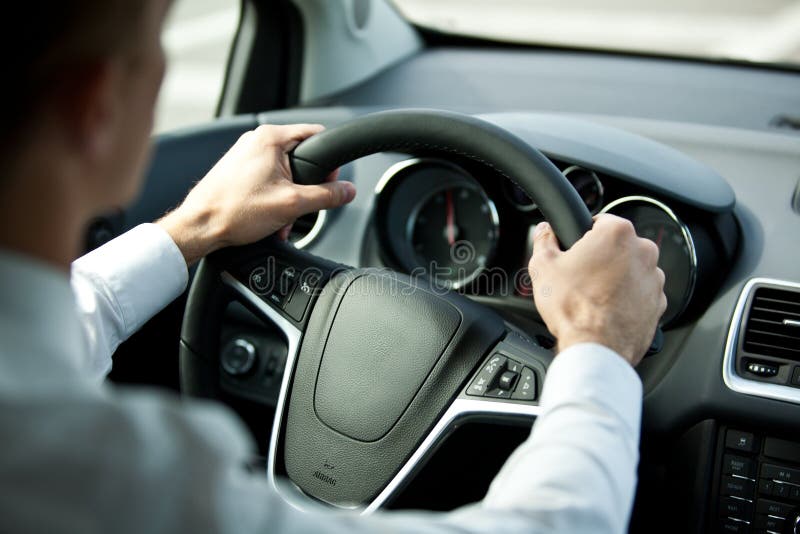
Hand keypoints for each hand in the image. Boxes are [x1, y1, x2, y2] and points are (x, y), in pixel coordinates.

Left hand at [157, 124, 355, 264]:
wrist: (200, 226)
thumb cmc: (234, 211)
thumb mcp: (293, 204)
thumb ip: (326, 196)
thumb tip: (348, 191)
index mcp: (270, 138)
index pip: (316, 134)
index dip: (329, 161)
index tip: (330, 181)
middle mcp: (256, 141)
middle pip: (301, 157)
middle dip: (306, 186)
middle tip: (302, 207)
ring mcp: (245, 155)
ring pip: (284, 172)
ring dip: (290, 197)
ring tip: (282, 218)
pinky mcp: (238, 170)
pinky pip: (268, 179)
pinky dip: (274, 198)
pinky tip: (270, 217)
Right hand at [529, 215, 666, 365]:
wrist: (596, 348)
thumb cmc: (573, 307)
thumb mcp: (543, 267)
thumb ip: (543, 241)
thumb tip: (543, 231)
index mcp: (617, 233)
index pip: (600, 221)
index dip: (582, 236)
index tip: (574, 251)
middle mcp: (643, 251)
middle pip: (618, 246)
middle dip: (601, 258)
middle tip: (580, 276)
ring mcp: (654, 279)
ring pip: (631, 270)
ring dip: (615, 278)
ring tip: (592, 296)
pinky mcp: (659, 303)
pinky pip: (640, 294)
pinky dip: (627, 299)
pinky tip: (606, 310)